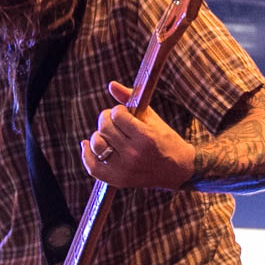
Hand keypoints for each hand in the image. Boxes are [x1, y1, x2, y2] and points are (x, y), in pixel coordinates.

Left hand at [80, 81, 194, 188]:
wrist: (178, 170)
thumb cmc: (165, 140)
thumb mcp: (152, 118)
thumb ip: (130, 100)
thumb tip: (111, 85)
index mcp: (146, 137)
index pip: (117, 115)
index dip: (118, 111)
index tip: (123, 113)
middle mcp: (134, 154)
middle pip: (105, 128)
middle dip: (106, 119)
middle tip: (113, 120)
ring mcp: (125, 169)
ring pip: (97, 144)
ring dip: (98, 135)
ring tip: (107, 134)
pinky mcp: (118, 180)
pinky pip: (93, 167)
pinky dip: (86, 154)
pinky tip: (87, 145)